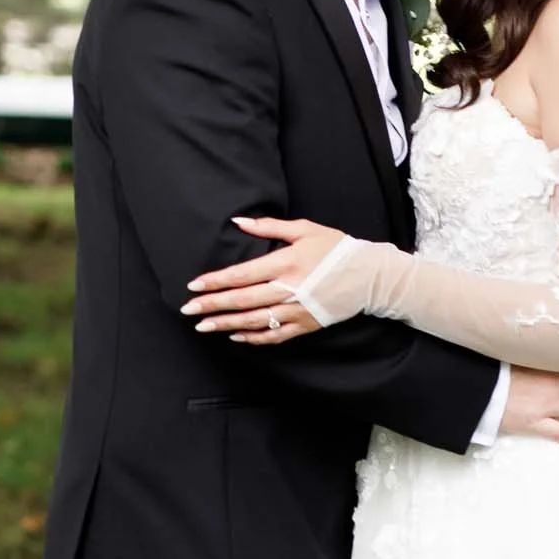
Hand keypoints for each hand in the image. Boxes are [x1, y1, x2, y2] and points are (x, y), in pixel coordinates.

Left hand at [182, 216, 341, 344]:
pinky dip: (254, 337)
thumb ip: (269, 226)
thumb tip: (238, 222)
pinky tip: (236, 335)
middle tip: (188, 309)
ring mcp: (298, 309)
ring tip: (203, 326)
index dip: (215, 282)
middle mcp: (289, 288)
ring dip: (226, 324)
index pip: (242, 275)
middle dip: (212, 305)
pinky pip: (275, 335)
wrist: (369, 275)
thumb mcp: (305, 229)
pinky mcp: (306, 324)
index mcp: (286, 263)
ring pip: (255, 320)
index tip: (194, 286)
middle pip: (242, 300)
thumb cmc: (336, 248)